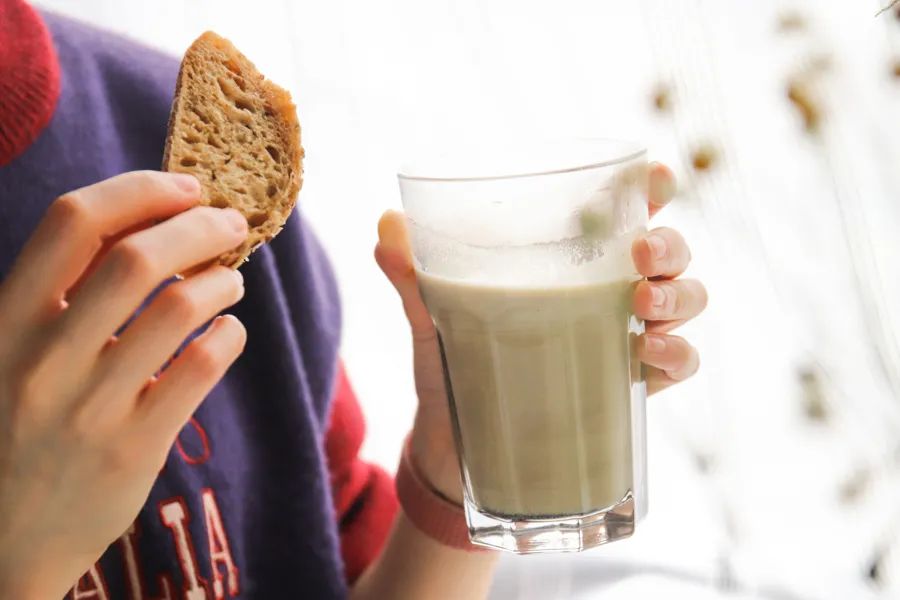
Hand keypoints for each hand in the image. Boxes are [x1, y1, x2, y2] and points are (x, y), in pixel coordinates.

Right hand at [0, 171, 247, 597]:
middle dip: (200, 225)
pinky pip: (202, 366)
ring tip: (232, 281)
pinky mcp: (132, 449)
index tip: (185, 186)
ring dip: (222, 280)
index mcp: (4, 321)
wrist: (3, 540)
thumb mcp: (10, 352)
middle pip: (138, 257)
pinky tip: (227, 331)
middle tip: (231, 224)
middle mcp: (42, 358)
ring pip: (179, 307)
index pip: (73, 222)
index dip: (139, 189)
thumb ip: (58, 296)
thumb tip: (148, 225)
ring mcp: (88, 407)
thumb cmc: (17, 428)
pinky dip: (228, 335)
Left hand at [375, 163, 705, 502]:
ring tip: (643, 307)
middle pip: (670, 250)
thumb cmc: (452, 363)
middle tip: (641, 255)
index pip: (626, 210)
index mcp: (569, 259)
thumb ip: (413, 275)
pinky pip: (680, 364)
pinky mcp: (629, 386)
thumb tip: (385, 224)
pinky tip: (652, 355)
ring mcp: (625, 337)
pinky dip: (679, 355)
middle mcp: (608, 290)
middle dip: (669, 243)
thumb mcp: (431, 316)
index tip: (654, 178)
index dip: (652, 188)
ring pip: (687, 300)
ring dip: (678, 297)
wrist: (454, 446)